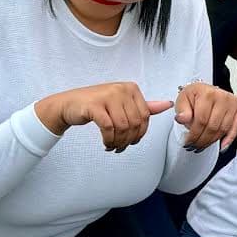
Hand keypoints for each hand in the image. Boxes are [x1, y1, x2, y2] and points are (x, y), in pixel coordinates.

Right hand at [34, 82, 172, 152]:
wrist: (68, 104)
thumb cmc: (97, 105)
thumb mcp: (122, 104)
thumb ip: (144, 106)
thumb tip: (168, 104)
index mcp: (131, 89)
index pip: (145, 116)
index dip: (140, 133)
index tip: (132, 142)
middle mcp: (121, 89)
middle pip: (134, 123)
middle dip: (129, 140)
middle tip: (120, 147)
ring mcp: (108, 95)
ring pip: (122, 127)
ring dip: (118, 142)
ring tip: (112, 146)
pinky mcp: (95, 105)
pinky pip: (108, 127)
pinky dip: (109, 139)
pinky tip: (106, 143)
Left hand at [174, 81, 236, 152]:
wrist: (206, 90)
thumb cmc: (195, 95)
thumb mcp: (183, 100)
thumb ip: (182, 110)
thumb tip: (182, 118)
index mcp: (208, 94)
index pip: (201, 120)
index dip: (194, 135)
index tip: (188, 142)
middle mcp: (223, 97)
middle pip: (213, 127)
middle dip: (202, 140)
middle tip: (194, 146)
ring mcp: (232, 104)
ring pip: (223, 130)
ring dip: (212, 141)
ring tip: (202, 145)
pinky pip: (235, 128)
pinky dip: (229, 139)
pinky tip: (221, 145)